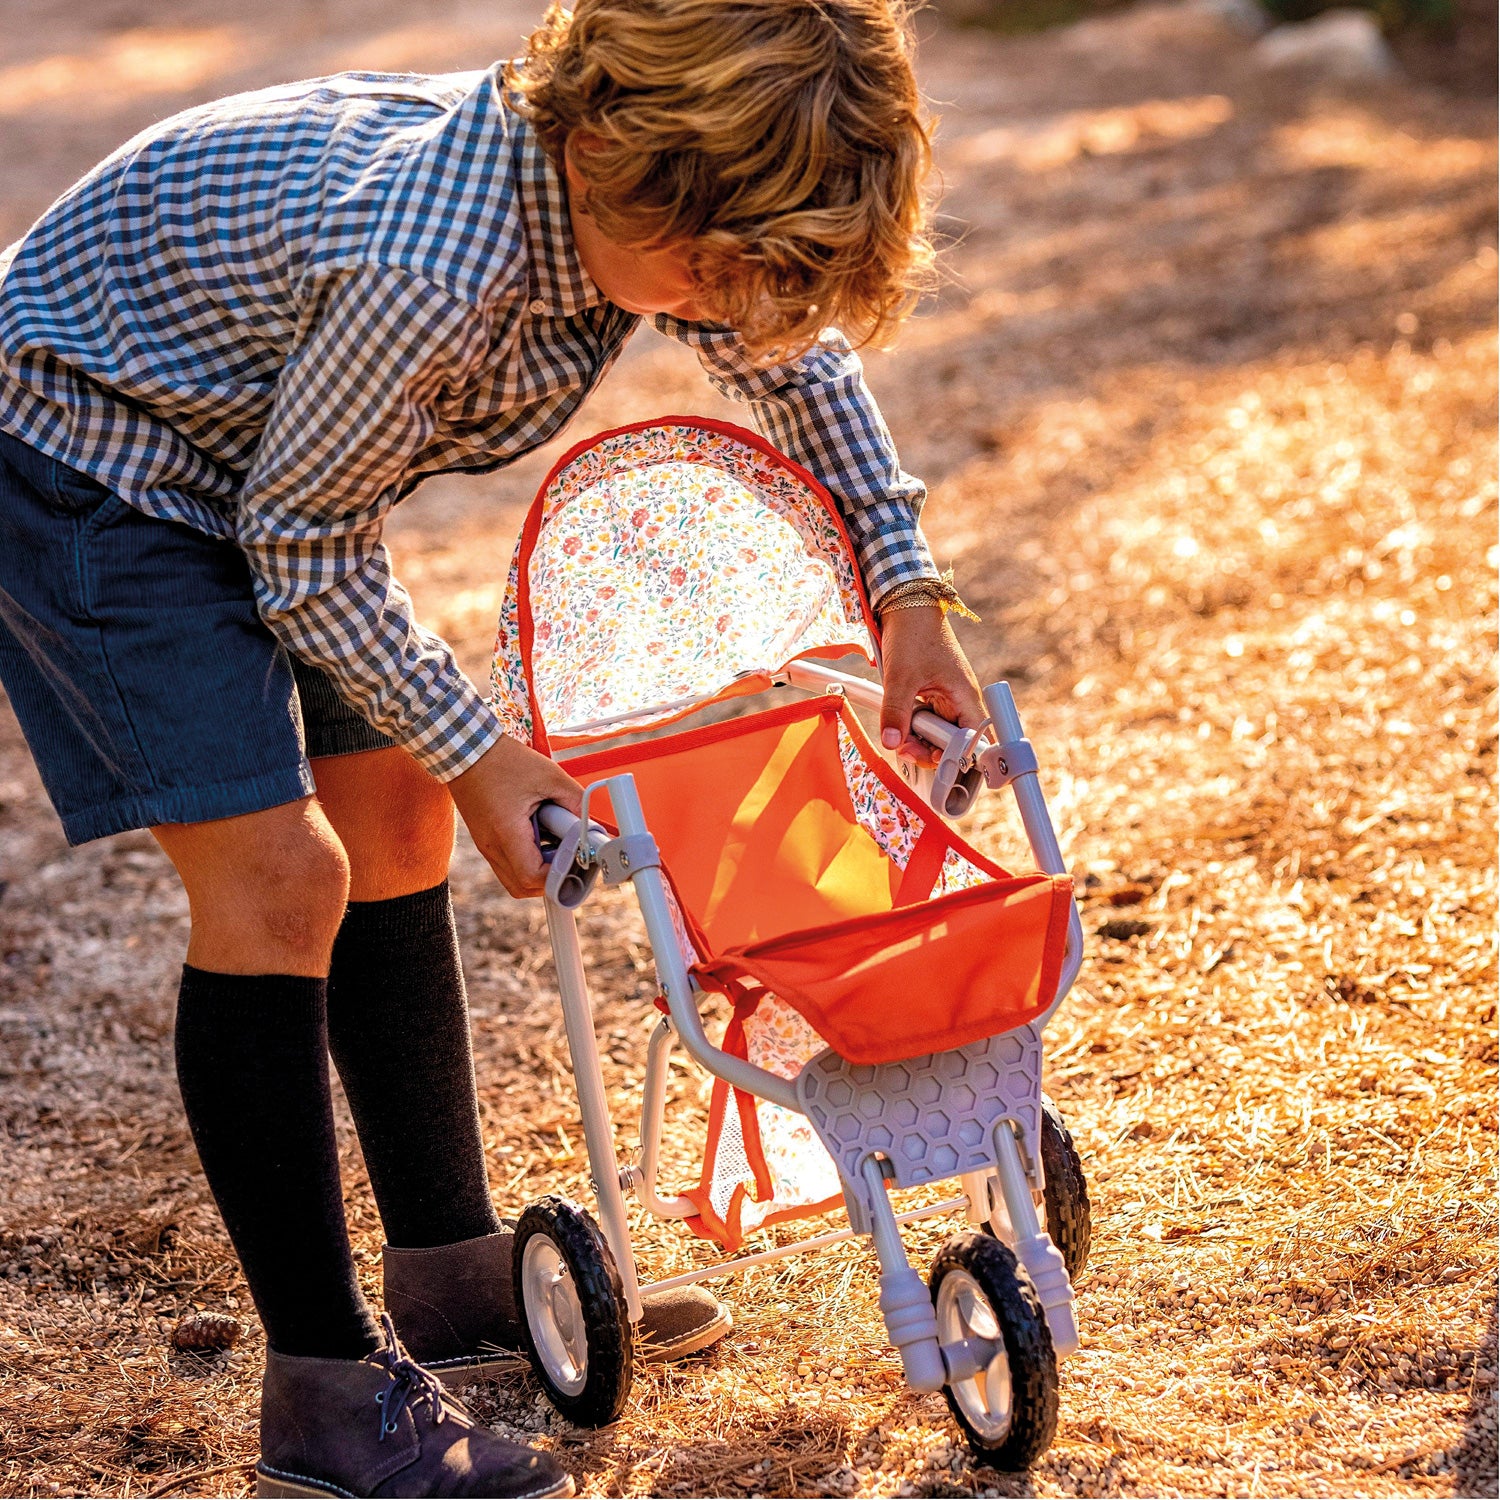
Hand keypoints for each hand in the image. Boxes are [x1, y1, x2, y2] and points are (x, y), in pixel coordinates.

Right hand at [449, 735, 583, 896]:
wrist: (465, 750)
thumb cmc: (504, 760)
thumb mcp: (549, 776)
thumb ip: (575, 801)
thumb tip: (591, 824)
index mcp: (505, 832)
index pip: (532, 877)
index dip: (557, 876)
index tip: (575, 861)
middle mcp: (491, 845)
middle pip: (521, 887)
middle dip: (549, 880)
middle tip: (567, 858)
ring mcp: (485, 845)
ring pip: (513, 879)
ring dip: (538, 870)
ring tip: (554, 845)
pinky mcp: (485, 839)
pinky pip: (507, 863)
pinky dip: (527, 859)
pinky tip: (540, 836)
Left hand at [878, 606, 986, 767]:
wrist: (906, 606)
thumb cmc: (913, 634)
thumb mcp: (901, 677)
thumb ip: (896, 713)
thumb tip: (892, 743)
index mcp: (965, 697)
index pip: (974, 740)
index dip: (958, 757)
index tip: (936, 763)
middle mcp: (960, 700)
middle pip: (954, 743)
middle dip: (930, 750)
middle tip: (905, 748)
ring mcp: (946, 698)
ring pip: (937, 733)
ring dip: (919, 739)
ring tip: (898, 737)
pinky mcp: (932, 694)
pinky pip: (926, 720)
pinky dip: (913, 726)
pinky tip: (899, 726)